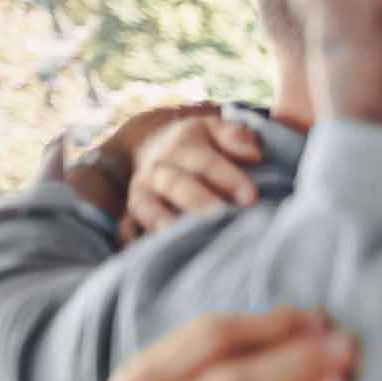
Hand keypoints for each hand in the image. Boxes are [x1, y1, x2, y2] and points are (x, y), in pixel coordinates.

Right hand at [124, 116, 265, 241]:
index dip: (228, 179)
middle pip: (175, 184)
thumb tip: (253, 154)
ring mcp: (141, 192)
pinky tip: (152, 251)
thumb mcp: (216, 129)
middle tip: (220, 217)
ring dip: (164, 222)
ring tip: (185, 238)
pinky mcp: (132, 213)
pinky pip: (128, 226)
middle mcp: (157, 169)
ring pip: (147, 207)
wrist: (155, 147)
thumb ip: (235, 136)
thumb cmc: (200, 143)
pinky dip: (135, 238)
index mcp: (181, 146)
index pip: (205, 162)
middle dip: (197, 201)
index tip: (250, 198)